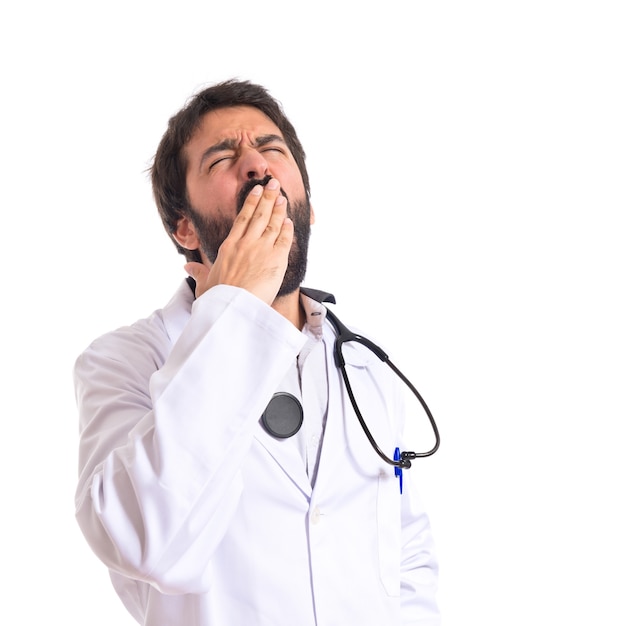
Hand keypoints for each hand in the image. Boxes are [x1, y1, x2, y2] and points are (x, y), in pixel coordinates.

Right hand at [185, 178, 292, 304]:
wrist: (232, 307)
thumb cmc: (218, 299)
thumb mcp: (205, 284)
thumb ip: (198, 272)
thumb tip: (188, 267)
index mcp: (229, 247)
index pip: (242, 220)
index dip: (250, 204)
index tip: (256, 191)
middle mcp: (246, 244)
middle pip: (259, 215)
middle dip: (267, 198)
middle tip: (273, 184)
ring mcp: (262, 249)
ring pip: (272, 224)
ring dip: (278, 209)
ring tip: (282, 197)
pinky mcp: (276, 259)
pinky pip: (284, 240)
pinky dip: (287, 229)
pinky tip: (289, 221)